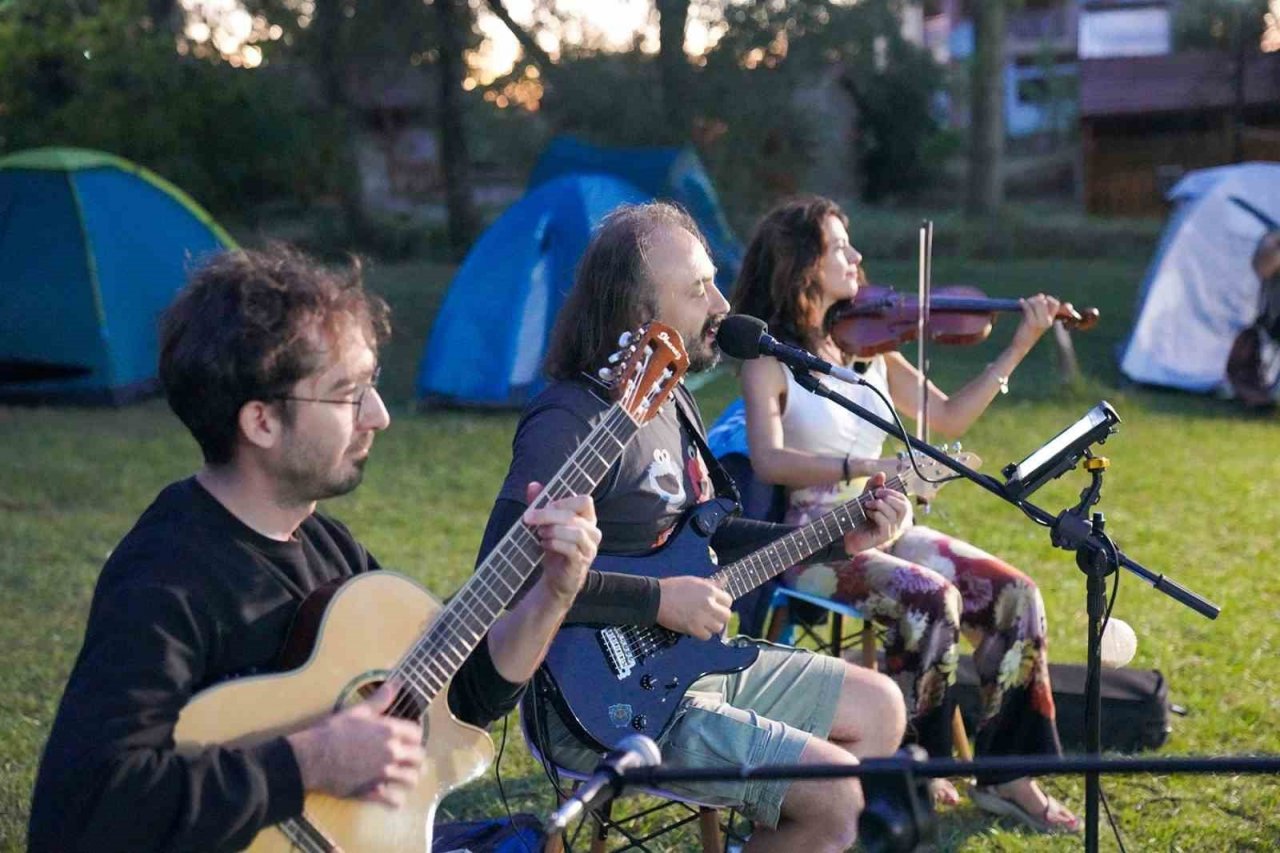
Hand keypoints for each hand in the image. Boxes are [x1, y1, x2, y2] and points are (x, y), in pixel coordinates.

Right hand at [286, 681, 424, 806]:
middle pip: (419, 757)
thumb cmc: (333, 731)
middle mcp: (392, 752)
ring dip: (410, 778)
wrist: (313, 756)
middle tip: (408, 758)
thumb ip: (380, 700)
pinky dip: (396, 800)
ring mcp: (384, 774)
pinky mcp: (372, 791)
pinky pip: (394, 800)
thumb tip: (395, 683)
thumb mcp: (357, 711)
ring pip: (411, 779)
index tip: (408, 738)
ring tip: (404, 777)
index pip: (417, 734)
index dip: (413, 735)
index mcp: (390, 731)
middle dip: (415, 757)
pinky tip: (393, 797)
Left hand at [524, 482, 599, 602]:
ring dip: (553, 530)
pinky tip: (544, 544)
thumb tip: (532, 485)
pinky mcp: (581, 563)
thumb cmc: (554, 547)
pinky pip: (572, 549)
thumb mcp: (546, 524)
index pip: (585, 501)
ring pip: (576, 532)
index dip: (563, 501)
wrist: (556, 578)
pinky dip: (555, 544)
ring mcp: (589, 548)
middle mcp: (593, 532)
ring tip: (539, 533)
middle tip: (528, 518)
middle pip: (574, 516)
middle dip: (548, 515)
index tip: (544, 506)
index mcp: (587, 519)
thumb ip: (541, 504)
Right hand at [656, 575, 731, 639]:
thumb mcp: (694, 581)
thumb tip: (724, 581)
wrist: (655, 598)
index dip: (723, 604)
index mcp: (709, 590)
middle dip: (720, 616)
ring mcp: (701, 617)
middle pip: (726, 616)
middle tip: (712, 615)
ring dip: (712, 625)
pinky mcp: (693, 628)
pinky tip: (697, 628)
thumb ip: (711, 584)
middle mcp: (708, 604)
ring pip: (718, 627)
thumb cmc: (673, 587)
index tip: (717, 605)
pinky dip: (703, 633)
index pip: (728, 600)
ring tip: (704, 622)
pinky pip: (707, 636)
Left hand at [843, 472, 911, 553]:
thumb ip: (873, 486)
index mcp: (897, 514)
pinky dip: (876, 514)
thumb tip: (881, 474)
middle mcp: (898, 523)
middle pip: (905, 507)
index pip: (905, 501)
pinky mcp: (884, 537)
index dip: (893, 492)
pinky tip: (867, 513)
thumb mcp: (866, 497)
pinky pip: (886, 522)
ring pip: (893, 514)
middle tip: (875, 495)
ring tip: (867, 504)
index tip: (878, 489)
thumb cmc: (859, 517)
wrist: (848, 535)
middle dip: (889, 497)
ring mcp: (892, 531)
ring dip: (879, 505)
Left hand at [1011, 293, 1060, 351]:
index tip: (1041, 298)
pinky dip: (1023, 303)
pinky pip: (1028, 307)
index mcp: (1051, 320)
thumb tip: (1041, 295)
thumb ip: (1039, 308)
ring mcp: (1041, 322)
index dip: (1048, 299)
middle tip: (1029, 300)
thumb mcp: (1035, 318)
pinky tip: (1020, 302)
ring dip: (1029, 300)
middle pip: (1045, 301)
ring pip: (1037, 303)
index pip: (1056, 304)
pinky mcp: (1032, 323)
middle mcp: (1048, 321)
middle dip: (1036, 298)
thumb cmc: (1026, 331)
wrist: (1021, 345)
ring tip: (1024, 303)